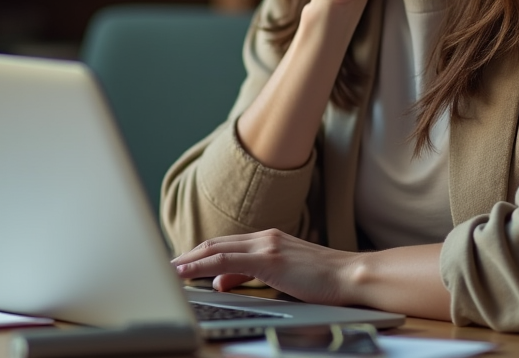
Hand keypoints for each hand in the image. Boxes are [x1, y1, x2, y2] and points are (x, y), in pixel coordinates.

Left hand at [172, 228, 358, 305]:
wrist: (351, 276)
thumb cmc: (323, 280)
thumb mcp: (283, 275)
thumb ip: (251, 274)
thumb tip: (222, 281)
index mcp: (268, 239)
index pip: (225, 244)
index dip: (199, 253)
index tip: (180, 262)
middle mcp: (264, 237)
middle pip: (215, 243)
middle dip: (188, 255)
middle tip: (167, 266)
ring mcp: (267, 245)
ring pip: (216, 249)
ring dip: (189, 260)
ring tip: (169, 270)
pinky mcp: (270, 259)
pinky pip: (227, 260)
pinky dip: (202, 266)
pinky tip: (187, 273)